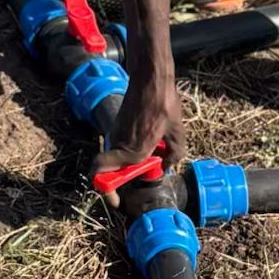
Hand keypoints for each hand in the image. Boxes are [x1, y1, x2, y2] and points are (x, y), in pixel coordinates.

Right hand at [94, 61, 185, 204]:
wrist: (151, 77)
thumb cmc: (164, 103)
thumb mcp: (177, 132)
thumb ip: (174, 153)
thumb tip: (166, 164)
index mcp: (133, 149)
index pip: (101, 173)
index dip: (106, 191)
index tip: (116, 200)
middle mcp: (119, 143)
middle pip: (112, 171)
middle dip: (126, 179)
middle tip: (146, 172)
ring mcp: (116, 134)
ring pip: (118, 159)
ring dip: (132, 162)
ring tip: (155, 150)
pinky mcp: (117, 126)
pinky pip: (121, 146)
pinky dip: (132, 149)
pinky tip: (152, 137)